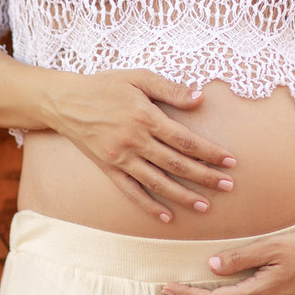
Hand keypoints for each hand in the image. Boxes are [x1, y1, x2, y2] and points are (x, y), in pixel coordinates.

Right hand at [50, 70, 236, 224]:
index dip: (209, 152)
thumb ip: (170, 89)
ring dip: (183, 195)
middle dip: (205, 176)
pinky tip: (167, 217)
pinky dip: (149, 206)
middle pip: (176, 163)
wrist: (65, 102)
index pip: (185, 139)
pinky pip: (132, 192)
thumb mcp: (138, 77)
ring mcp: (121, 158)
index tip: (229, 161)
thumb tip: (200, 98)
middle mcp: (134, 140)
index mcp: (145, 116)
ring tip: (205, 205)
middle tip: (228, 186)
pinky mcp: (109, 169)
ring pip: (157, 182)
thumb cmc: (105, 85)